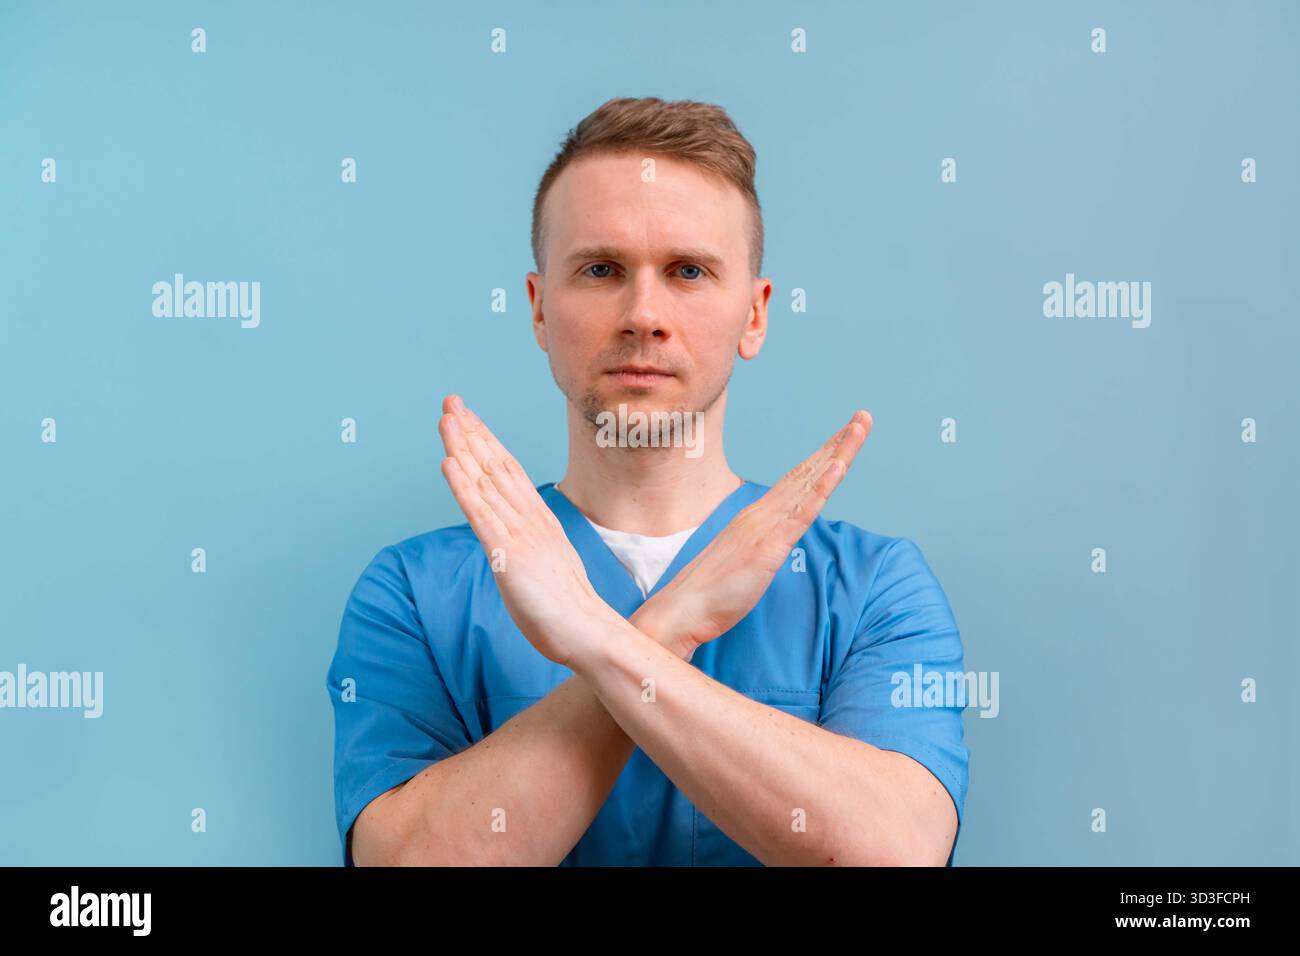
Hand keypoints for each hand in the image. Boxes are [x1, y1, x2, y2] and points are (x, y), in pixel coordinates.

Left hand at [437, 395, 610, 666]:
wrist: (586, 630)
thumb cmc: (567, 608)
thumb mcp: (548, 566)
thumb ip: (532, 548)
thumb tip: (516, 542)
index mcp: (538, 520)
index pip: (508, 470)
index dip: (486, 441)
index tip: (468, 417)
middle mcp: (528, 519)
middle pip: (495, 465)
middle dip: (471, 432)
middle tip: (451, 401)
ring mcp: (519, 534)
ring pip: (485, 482)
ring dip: (463, 448)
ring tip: (446, 419)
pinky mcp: (508, 555)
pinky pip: (480, 515)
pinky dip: (463, 488)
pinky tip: (449, 464)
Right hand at [638, 411, 871, 658]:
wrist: (684, 607)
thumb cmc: (712, 591)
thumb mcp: (744, 561)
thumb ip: (760, 545)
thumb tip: (772, 543)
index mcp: (758, 515)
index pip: (798, 479)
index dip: (824, 456)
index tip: (844, 436)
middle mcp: (763, 512)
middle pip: (808, 471)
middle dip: (838, 443)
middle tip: (863, 417)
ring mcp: (767, 526)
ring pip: (809, 482)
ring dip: (837, 453)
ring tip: (858, 427)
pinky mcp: (770, 546)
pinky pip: (802, 513)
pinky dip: (822, 487)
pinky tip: (839, 466)